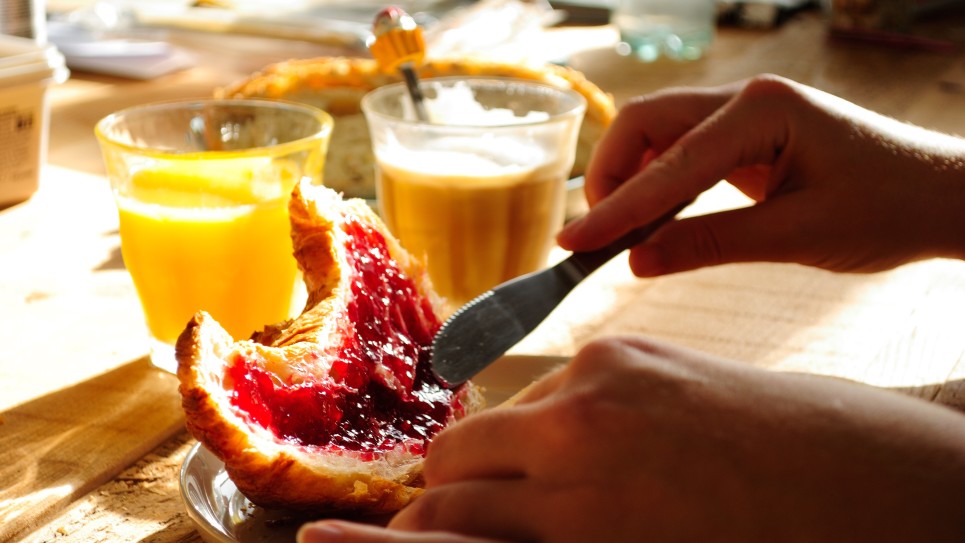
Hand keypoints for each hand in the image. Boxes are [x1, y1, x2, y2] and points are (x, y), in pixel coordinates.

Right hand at [300, 336, 964, 541]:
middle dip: (450, 493)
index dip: (403, 541)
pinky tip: (602, 441)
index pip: (445, 526)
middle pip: (450, 461)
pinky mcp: (620, 349)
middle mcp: (572, 442)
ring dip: (503, 453)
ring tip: (556, 478)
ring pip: (495, 420)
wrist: (846, 477)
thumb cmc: (745, 540)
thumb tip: (455, 526)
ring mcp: (595, 384)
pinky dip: (554, 421)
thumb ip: (535, 540)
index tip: (371, 542)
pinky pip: (549, 390)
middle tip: (478, 511)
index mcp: (577, 520)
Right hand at [557, 74, 964, 275]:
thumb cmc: (888, 208)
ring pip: (658, 134)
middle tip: (594, 236)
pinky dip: (657, 184)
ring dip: (630, 179)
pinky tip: (652, 219)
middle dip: (610, 177)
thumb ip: (710, 244)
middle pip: (645, 124)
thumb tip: (636, 262)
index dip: (615, 211)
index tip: (571, 243)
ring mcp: (745, 112)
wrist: (944, 195)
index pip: (667, 165)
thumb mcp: (798, 237)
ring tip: (616, 233)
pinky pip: (683, 151)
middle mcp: (746, 98)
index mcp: (762, 110)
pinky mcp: (748, 134)